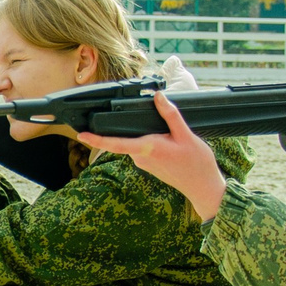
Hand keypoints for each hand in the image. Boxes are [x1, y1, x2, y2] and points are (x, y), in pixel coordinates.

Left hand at [76, 92, 226, 220]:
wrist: (203, 187)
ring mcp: (144, 163)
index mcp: (148, 148)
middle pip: (126, 137)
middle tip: (146, 116)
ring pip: (135, 142)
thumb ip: (170, 115)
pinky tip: (165, 139)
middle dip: (130, 125)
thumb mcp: (186, 135)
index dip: (97, 139)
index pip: (116, 143)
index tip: (82, 134)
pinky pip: (142, 148)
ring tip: (165, 132)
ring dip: (144, 133)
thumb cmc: (197, 164)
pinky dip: (148, 140)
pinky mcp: (149, 165)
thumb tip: (158, 97)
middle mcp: (141, 157)